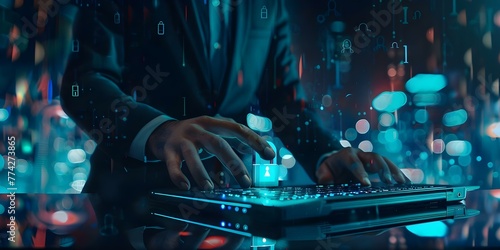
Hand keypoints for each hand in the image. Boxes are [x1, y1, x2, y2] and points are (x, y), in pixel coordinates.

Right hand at [147, 116, 275, 189]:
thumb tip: (265, 143)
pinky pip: (173, 165)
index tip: (269, 154)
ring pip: (193, 156)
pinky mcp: (168, 151)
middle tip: (246, 182)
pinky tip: (186, 186)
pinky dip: (178, 176)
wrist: (162, 131)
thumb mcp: (215, 131)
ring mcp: (182, 140)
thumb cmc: (196, 134)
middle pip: (218, 144)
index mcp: (213, 123)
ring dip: (201, 173)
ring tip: (210, 189)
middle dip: (234, 164)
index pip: (237, 129)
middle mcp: (198, 129)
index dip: (254, 140)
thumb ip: (237, 138)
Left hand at [316, 147, 406, 185]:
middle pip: (373, 157)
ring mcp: (370, 158)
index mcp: (346, 155)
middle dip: (382, 169)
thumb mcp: (323, 171)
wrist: (336, 163)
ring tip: (403, 182)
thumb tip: (326, 181)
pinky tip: (408, 183)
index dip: (360, 171)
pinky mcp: (377, 165)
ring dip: (394, 171)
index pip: (353, 161)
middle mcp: (360, 154)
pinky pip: (390, 167)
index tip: (366, 184)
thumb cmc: (330, 169)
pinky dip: (399, 174)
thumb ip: (324, 176)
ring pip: (385, 161)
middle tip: (389, 181)